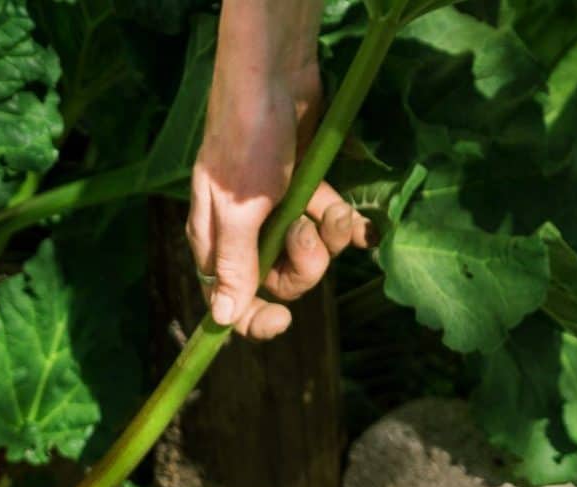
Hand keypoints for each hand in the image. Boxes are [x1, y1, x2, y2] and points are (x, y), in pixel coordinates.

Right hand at [190, 0, 369, 340]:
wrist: (275, 76)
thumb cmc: (248, 141)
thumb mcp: (239, 208)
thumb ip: (236, 264)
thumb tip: (223, 318)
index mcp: (215, 238)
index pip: (228, 298)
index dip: (253, 317)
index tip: (283, 320)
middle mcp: (244, 230)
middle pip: (278, 279)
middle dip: (303, 263)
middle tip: (307, 231)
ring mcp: (277, 209)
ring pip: (309, 251)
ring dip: (328, 237)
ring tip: (333, 209)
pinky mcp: (306, 187)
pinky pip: (329, 223)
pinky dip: (347, 225)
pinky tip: (361, 223)